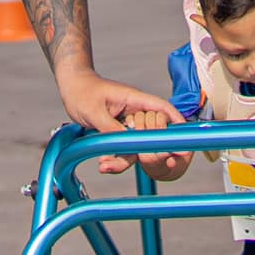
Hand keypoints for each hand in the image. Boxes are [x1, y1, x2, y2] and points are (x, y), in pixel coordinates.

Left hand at [57, 69, 182, 174]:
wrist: (71, 88)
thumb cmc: (83, 91)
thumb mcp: (94, 111)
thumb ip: (111, 128)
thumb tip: (127, 142)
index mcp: (134, 100)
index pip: (161, 108)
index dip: (175, 121)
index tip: (183, 136)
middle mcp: (134, 113)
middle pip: (151, 134)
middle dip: (146, 150)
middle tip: (133, 160)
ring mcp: (127, 123)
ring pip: (135, 146)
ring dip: (123, 159)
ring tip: (105, 166)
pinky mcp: (118, 132)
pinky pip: (123, 148)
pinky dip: (115, 158)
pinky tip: (103, 163)